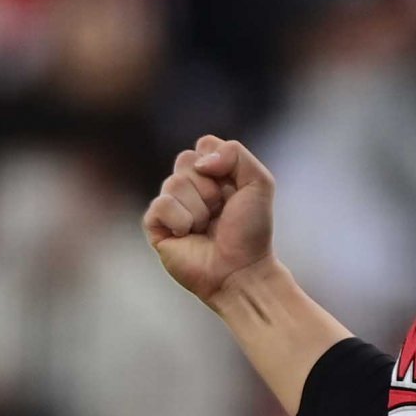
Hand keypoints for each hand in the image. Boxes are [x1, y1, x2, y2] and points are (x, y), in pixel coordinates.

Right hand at [143, 135, 276, 307]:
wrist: (241, 270)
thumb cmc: (251, 231)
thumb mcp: (259, 183)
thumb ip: (235, 153)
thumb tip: (200, 161)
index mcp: (212, 174)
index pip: (204, 145)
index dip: (219, 164)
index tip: (233, 189)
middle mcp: (189, 187)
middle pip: (185, 160)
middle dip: (209, 187)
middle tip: (220, 211)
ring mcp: (171, 206)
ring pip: (173, 182)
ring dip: (199, 208)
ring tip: (206, 227)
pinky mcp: (156, 226)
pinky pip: (160, 205)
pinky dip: (181, 220)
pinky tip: (188, 235)